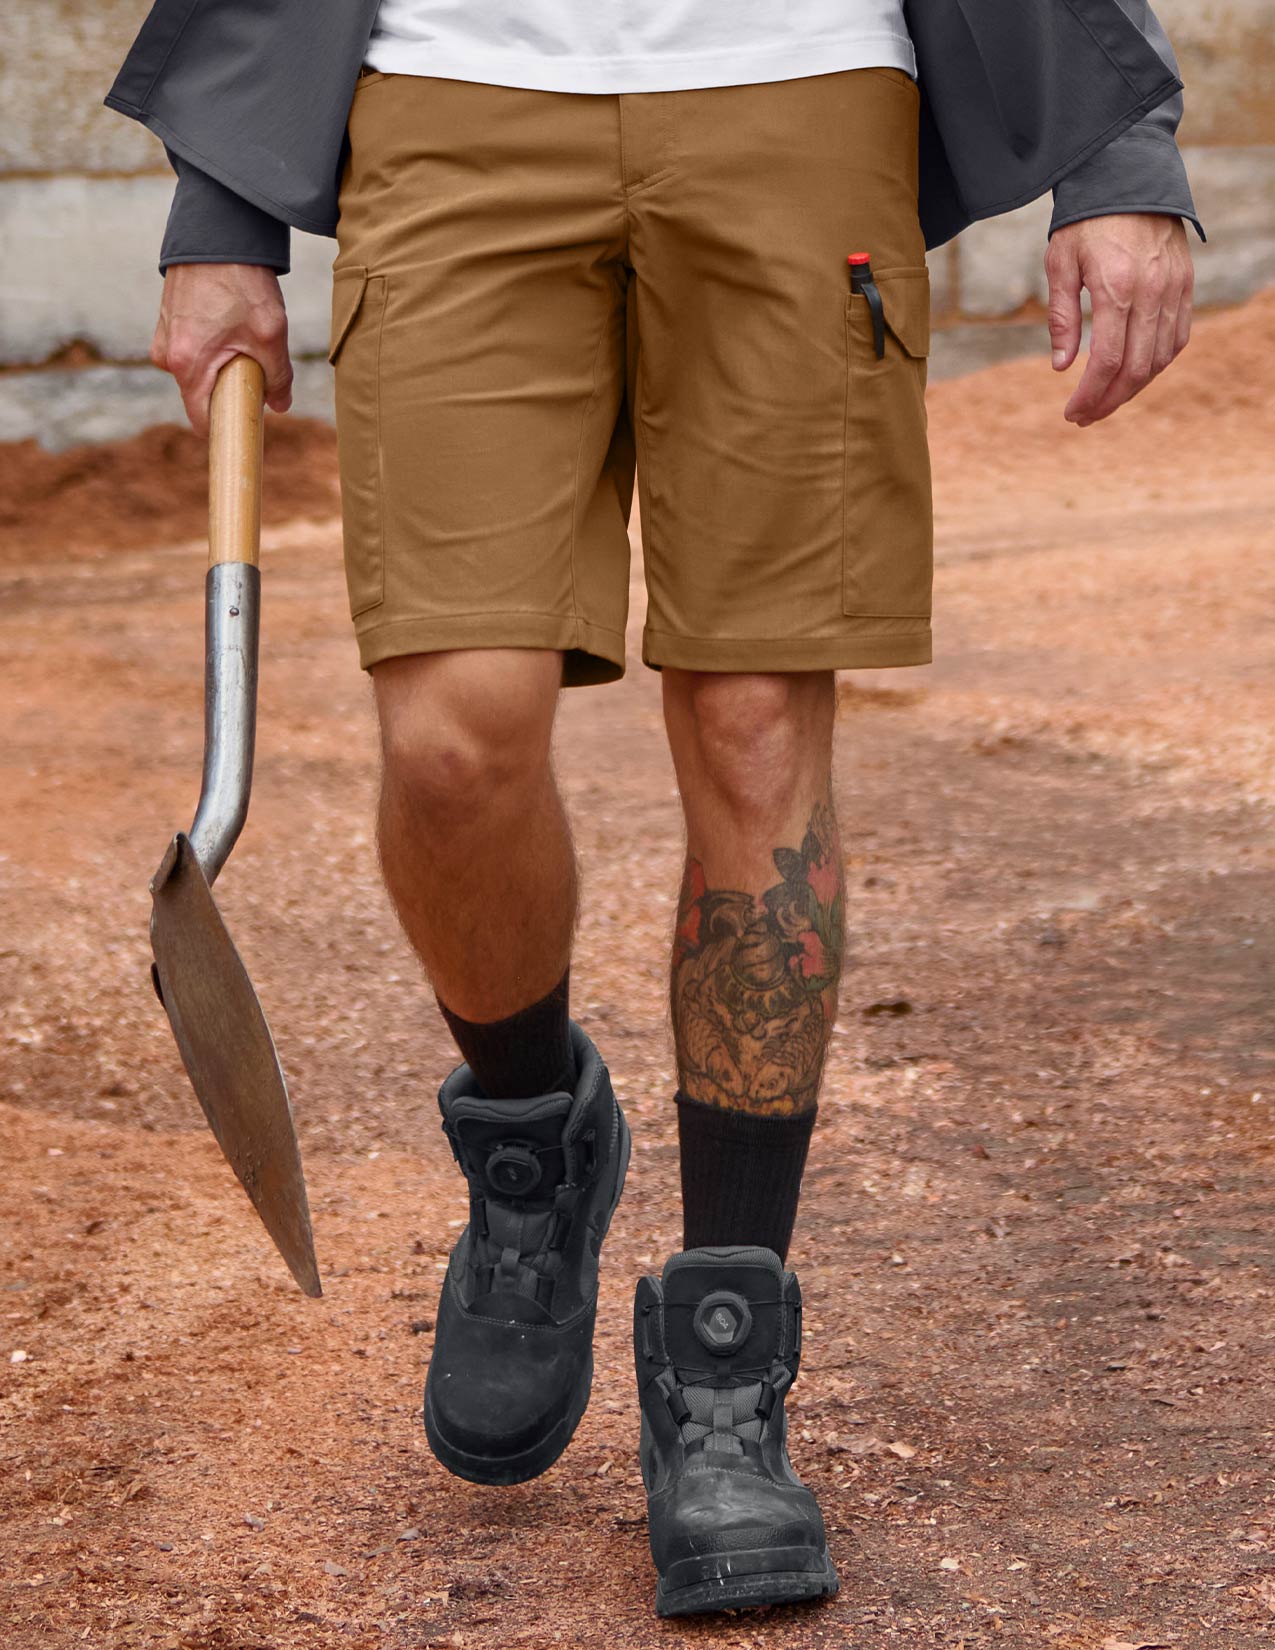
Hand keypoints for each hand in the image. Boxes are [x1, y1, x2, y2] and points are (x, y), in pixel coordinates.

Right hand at [150, 263, 292, 436]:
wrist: (217, 231)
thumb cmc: (241, 282)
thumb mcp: (271, 334)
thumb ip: (278, 377)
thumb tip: (279, 406)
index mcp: (187, 365)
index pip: (202, 421)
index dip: (227, 429)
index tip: (247, 427)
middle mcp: (167, 355)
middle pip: (202, 396)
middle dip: (229, 392)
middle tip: (256, 370)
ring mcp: (164, 337)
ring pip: (199, 371)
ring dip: (222, 366)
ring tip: (243, 335)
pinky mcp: (168, 321)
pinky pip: (193, 349)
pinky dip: (213, 346)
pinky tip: (230, 322)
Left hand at [1045, 213, 1192, 426]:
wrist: (1128, 177)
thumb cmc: (1086, 221)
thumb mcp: (1060, 264)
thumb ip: (1062, 318)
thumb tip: (1062, 367)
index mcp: (1117, 287)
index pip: (1107, 360)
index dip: (1090, 395)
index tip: (1072, 413)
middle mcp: (1152, 292)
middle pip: (1136, 368)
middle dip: (1109, 400)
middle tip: (1085, 417)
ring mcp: (1174, 289)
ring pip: (1160, 358)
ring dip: (1133, 388)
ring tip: (1105, 401)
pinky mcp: (1185, 285)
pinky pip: (1177, 338)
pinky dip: (1156, 364)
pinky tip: (1134, 375)